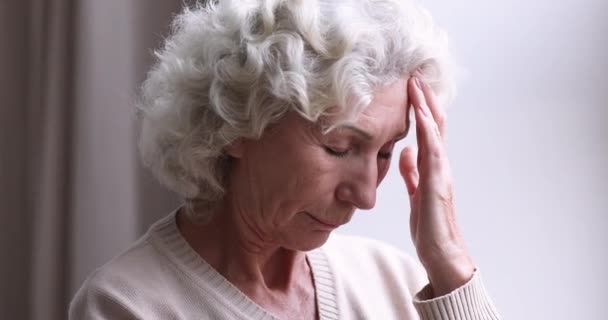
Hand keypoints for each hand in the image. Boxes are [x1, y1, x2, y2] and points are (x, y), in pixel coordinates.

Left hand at [399, 75, 474, 296]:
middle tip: (415, 74)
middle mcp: (440, 165)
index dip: (420, 107)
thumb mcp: (416, 192)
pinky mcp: (437, 183)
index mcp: (433, 166)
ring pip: (435, 131)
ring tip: (417, 84)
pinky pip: (433, 151)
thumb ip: (412, 172)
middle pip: (435, 123)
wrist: (441, 253)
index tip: (410, 86)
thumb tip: (406, 151)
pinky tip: (421, 115)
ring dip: (425, 106)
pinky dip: (428, 131)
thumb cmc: (430, 226)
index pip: (427, 130)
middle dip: (424, 98)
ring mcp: (441, 172)